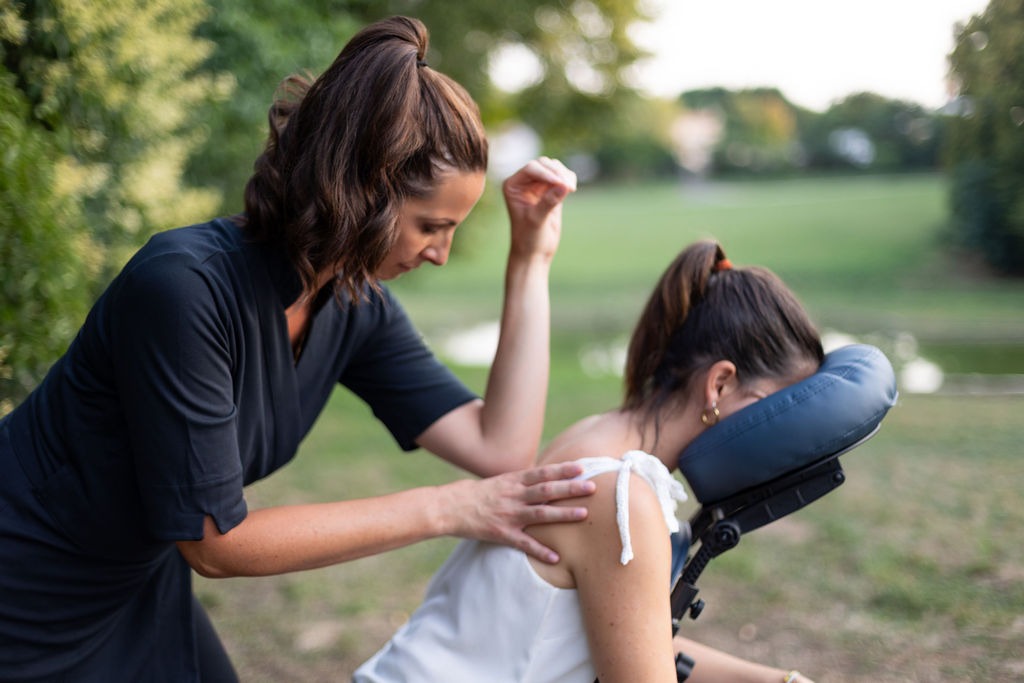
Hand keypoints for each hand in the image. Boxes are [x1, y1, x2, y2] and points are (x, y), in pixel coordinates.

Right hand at [442, 462, 595, 563]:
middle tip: (592, 487)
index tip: (581, 467)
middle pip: (546, 491)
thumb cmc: (480, 493)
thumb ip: (524, 481)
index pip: (542, 473)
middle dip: (570, 489)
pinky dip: (540, 550)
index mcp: (513, 481)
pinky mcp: (502, 534)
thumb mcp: (502, 481)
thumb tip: (548, 477)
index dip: (562, 470)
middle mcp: (514, 496)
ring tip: (584, 514)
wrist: (451, 507)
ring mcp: (509, 515)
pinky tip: (556, 557)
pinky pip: (524, 544)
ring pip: (540, 514)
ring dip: (563, 514)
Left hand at [502, 156, 576, 261]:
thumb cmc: (528, 238)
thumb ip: (548, 202)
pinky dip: (568, 179)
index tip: (560, 183)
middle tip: (569, 188)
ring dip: (564, 175)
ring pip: (554, 168)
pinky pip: (562, 177)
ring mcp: (537, 186)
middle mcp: (523, 182)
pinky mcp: (550, 191)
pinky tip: (571, 189)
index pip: (531, 168)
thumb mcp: (537, 220)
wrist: (534, 252)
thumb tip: (565, 185)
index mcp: (513, 185)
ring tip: (571, 189)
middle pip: (543, 164)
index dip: (547, 173)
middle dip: (557, 173)